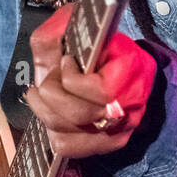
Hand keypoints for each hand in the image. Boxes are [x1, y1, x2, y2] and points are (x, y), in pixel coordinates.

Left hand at [25, 4, 155, 158]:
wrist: (115, 68)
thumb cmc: (96, 51)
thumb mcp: (79, 33)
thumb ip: (60, 29)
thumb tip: (53, 32)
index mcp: (132, 71)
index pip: (102, 91)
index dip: (72, 78)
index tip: (66, 61)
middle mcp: (129, 106)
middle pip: (79, 114)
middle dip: (53, 92)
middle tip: (51, 77)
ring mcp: (119, 129)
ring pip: (67, 131)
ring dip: (45, 109)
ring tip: (44, 92)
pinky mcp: (105, 144)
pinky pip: (66, 146)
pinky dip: (51, 128)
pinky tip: (50, 110)